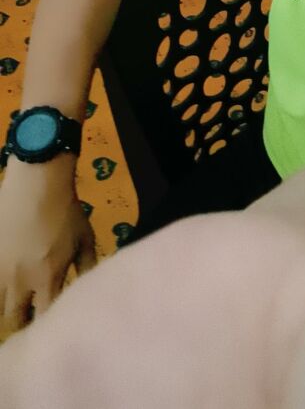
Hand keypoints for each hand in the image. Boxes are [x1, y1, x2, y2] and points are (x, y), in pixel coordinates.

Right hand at [0, 172, 95, 340]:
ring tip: (15, 303)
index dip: (48, 326)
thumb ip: (88, 268)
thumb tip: (89, 290)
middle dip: (23, 323)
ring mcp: (0, 270)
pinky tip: (4, 287)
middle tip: (28, 321)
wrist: (38, 183)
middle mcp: (21, 281)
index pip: (46, 318)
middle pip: (15, 318)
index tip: (51, 328)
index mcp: (48, 278)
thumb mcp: (85, 239)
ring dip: (6, 307)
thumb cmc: (67, 211)